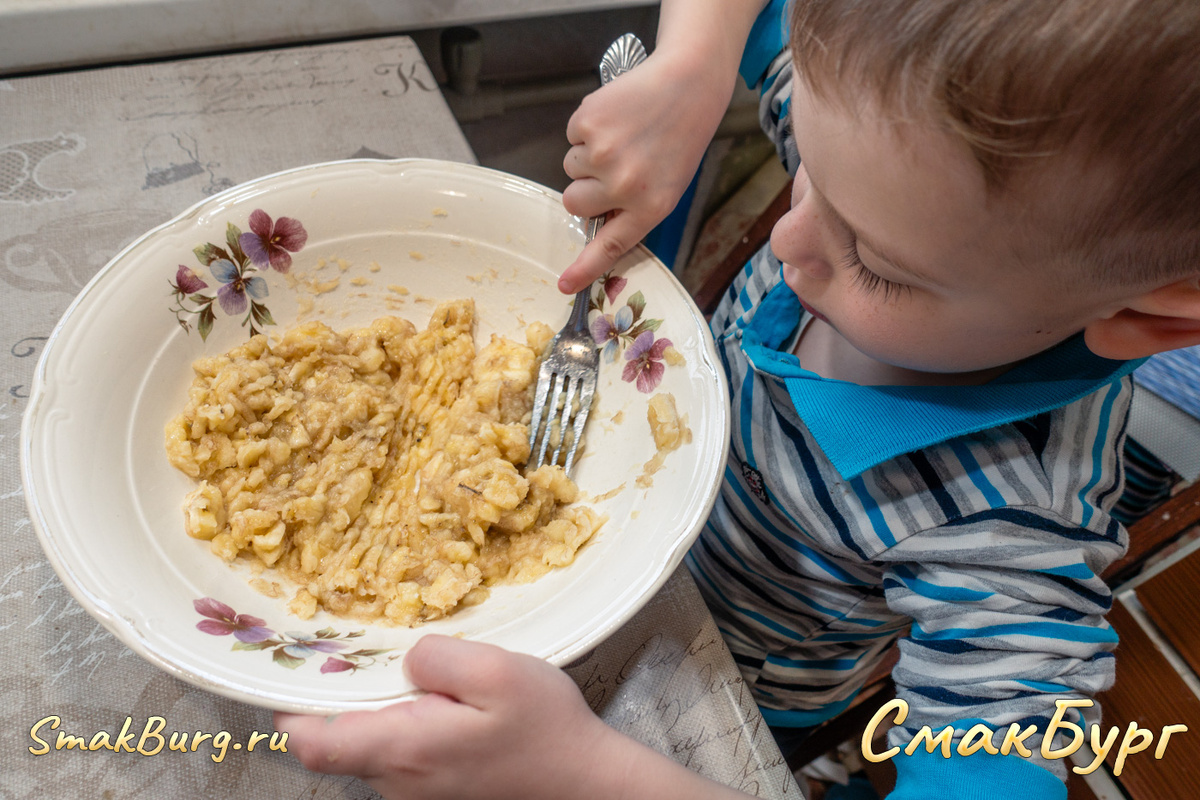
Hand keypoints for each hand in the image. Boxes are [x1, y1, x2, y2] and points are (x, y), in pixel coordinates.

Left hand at [274, 635, 622, 799]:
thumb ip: (436, 656)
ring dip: (379, 707)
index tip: (291, 664)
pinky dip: (405, 721)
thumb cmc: (544, 728)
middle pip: (336, 738)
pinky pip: (399, 752)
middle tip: (364, 648)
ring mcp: (416, 790)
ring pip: (369, 743)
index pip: (312, 741)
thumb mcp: (496, 670)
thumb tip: (403, 658)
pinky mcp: (435, 790)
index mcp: (403, 748)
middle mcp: (398, 779)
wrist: (585, 782)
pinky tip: (442, 699)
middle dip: (343, 693)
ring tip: (417, 672)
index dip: (288, 705)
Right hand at [559, 49, 736, 293]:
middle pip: (574, 202)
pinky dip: (586, 126)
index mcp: (650, 206)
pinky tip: (615, 115)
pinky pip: (571, 136)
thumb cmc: (679, 136)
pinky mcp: (588, 124)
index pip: (610, 246)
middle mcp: (625, 186)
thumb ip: (634, 206)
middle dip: (583, 187)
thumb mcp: (668, 184)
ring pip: (570, 167)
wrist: (687, 83)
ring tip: (622, 135)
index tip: (564, 285)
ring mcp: (604, 155)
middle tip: (611, 166)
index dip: (584, 268)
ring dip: (587, 153)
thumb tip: (596, 218)